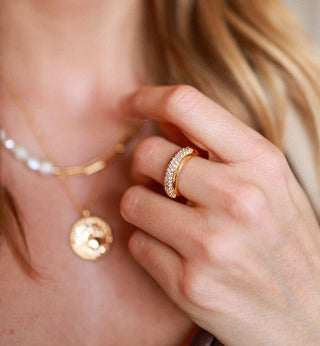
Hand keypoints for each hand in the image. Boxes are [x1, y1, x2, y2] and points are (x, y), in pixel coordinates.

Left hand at [120, 85, 319, 344]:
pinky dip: (148, 243)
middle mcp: (237, 199)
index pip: (186, 104)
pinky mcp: (187, 283)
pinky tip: (176, 252)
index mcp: (260, 162)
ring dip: (144, 207)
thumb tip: (164, 118)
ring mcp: (211, 244)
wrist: (307, 317)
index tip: (128, 104)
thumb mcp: (267, 182)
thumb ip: (217, 145)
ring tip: (171, 219)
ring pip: (132, 201)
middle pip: (148, 154)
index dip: (147, 97)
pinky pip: (136, 244)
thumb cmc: (285, 242)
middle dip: (146, 167)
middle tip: (163, 183)